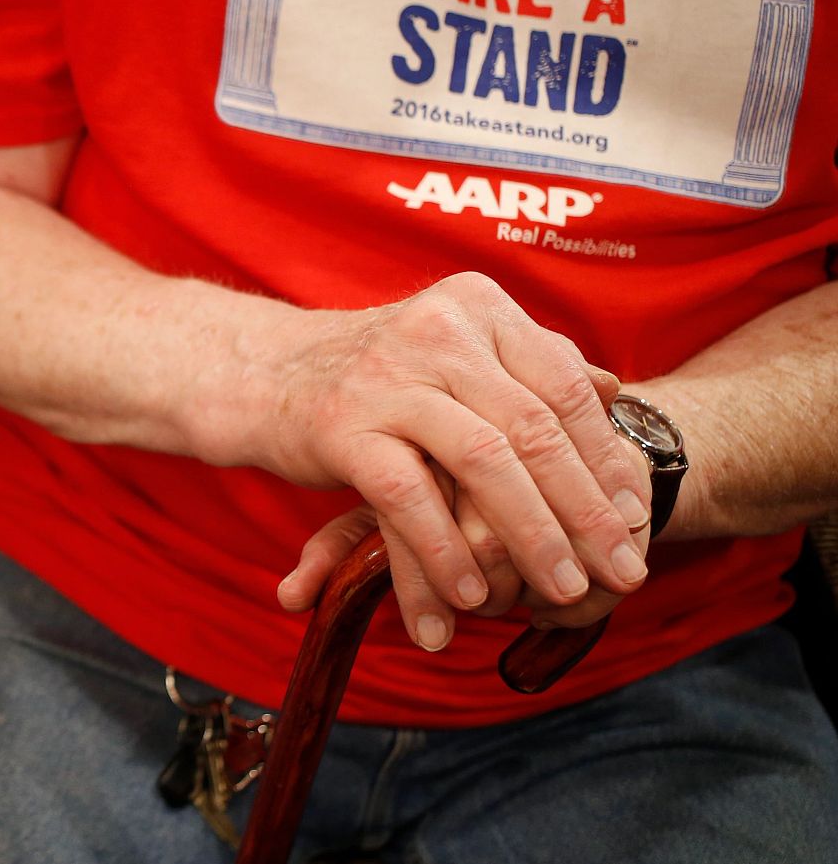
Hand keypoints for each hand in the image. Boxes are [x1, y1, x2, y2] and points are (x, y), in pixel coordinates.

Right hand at [246, 272, 649, 649]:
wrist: (265, 372)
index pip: (564, 386)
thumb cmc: (376, 373)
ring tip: (561, 588)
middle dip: (585, 509)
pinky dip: (443, 549)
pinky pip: (408, 495)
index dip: (604, 456)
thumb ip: (527, 364)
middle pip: (535, 428)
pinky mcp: (343, 426)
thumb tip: (610, 390)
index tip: (632, 517)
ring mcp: (389, 377)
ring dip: (530, 535)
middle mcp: (439, 330)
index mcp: (478, 306)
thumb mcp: (454, 350)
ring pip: (484, 461)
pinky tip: (470, 591)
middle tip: (622, 568)